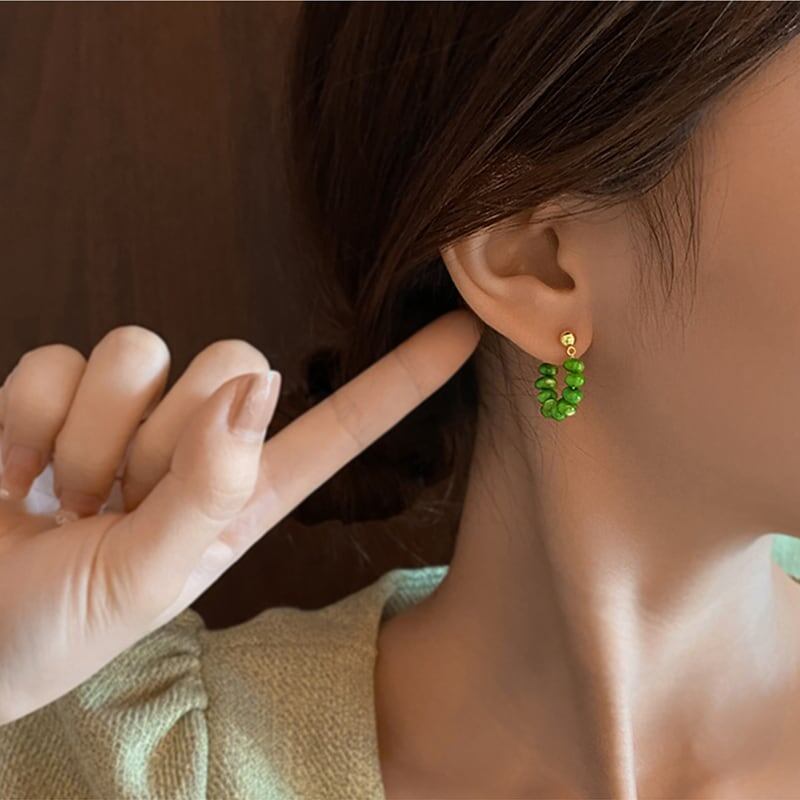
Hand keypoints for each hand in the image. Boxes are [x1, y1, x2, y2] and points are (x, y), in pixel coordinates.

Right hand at [0, 311, 480, 724]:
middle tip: (120, 504)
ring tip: (68, 500)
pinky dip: (25, 425)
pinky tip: (16, 473)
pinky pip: (57, 360)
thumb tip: (259, 390)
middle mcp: (198, 443)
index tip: (465, 330)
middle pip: (234, 358)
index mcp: (243, 494)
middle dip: (164, 437)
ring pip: (138, 351)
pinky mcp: (60, 390)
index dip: (403, 378)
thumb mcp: (144, 579)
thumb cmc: (59, 625)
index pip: (341, 424)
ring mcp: (129, 410)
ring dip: (87, 440)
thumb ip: (207, 489)